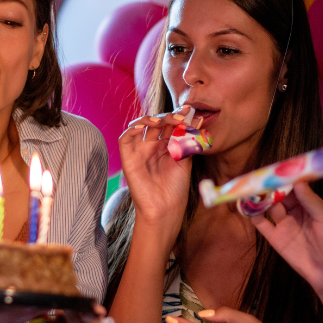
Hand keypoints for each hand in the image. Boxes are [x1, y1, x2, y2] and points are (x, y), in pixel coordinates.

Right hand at [118, 108, 194, 239]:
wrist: (166, 210)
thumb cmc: (176, 189)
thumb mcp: (185, 161)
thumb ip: (187, 141)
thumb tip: (197, 120)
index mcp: (166, 146)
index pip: (169, 125)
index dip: (178, 117)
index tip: (190, 112)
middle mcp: (152, 146)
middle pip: (156, 123)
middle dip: (168, 117)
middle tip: (180, 117)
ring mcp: (139, 151)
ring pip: (139, 126)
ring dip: (150, 119)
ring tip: (163, 121)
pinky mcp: (128, 160)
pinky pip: (125, 139)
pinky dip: (131, 130)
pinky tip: (144, 127)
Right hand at [250, 182, 322, 298]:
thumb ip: (311, 201)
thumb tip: (297, 181)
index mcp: (309, 204)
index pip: (294, 187)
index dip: (285, 179)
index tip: (276, 170)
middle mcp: (295, 212)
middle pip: (279, 195)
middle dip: (270, 187)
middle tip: (260, 179)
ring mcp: (284, 225)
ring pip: (269, 207)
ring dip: (260, 199)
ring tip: (251, 191)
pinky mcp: (276, 239)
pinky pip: (262, 224)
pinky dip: (253, 215)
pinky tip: (248, 208)